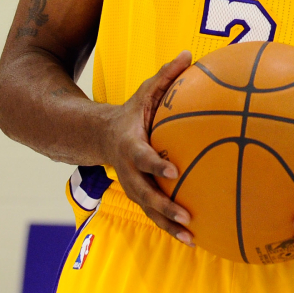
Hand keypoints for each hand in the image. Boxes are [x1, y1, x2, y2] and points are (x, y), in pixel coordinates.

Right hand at [102, 50, 194, 243]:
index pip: (143, 157)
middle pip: (145, 193)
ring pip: (148, 211)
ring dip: (168, 226)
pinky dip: (169, 228)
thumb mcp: (145, 92)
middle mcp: (128, 171)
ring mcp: (131, 187)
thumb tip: (188, 53)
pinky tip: (193, 239)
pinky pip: (154, 215)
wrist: (100, 137)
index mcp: (131, 145)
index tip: (173, 171)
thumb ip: (166, 76)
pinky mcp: (139, 196)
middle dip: (164, 206)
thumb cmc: (132, 112)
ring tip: (191, 238)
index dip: (155, 164)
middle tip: (186, 215)